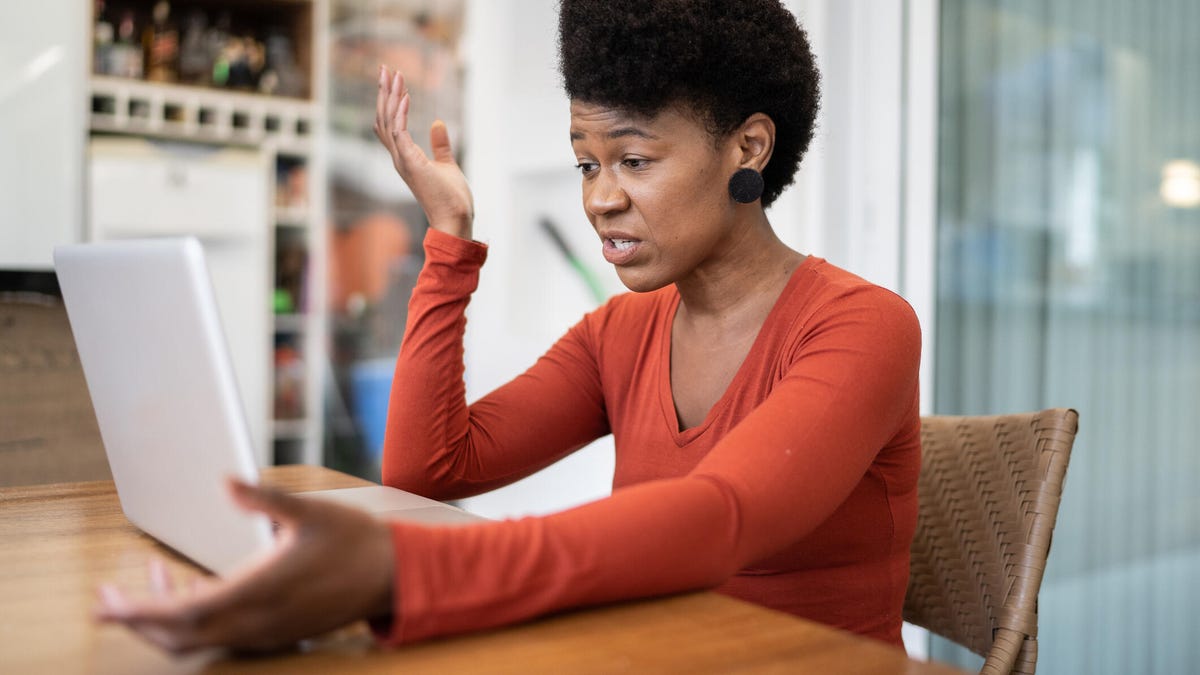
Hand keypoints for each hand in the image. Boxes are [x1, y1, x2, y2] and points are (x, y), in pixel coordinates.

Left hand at [94, 479, 395, 654]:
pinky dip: (197, 618)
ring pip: (198, 640)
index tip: (107, 603)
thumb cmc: (356, 542)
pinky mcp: (275, 632)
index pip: (181, 612)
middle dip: (138, 619)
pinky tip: (198, 587)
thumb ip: (264, 498)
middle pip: (178, 637)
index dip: (138, 610)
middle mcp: (257, 621)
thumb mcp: (311, 511)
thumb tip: (225, 482)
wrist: (396, 575)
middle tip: (110, 599)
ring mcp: (266, 632)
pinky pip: (221, 636)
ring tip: (156, 578)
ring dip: (167, 617)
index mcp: (258, 592)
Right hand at [374, 65, 474, 239]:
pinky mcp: (411, 162)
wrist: (454, 219)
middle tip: (384, 68)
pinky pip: (400, 132)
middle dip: (384, 92)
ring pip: (389, 122)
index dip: (389, 102)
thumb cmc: (451, 199)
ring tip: (394, 74)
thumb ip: (440, 145)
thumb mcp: (447, 164)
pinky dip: (401, 113)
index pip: (390, 125)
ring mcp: (403, 160)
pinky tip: (405, 96)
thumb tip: (438, 123)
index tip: (392, 80)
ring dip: (391, 96)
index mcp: (405, 157)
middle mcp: (399, 157)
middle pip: (384, 118)